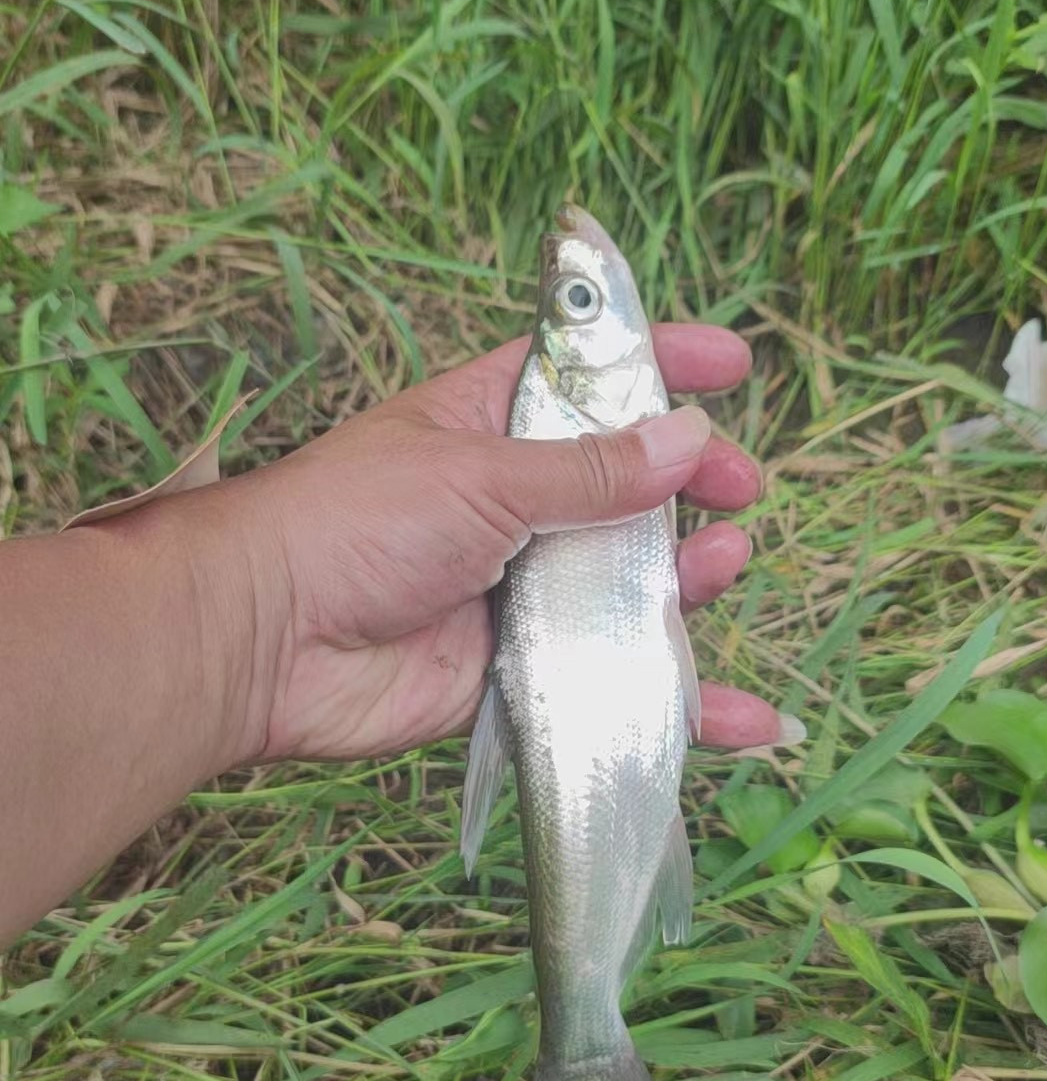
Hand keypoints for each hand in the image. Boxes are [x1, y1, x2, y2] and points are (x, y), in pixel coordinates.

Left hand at [238, 326, 797, 762]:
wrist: (265, 640)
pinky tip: (746, 716)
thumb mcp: (481, 474)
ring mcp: (515, 589)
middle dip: (690, 483)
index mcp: (489, 425)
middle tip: (742, 488)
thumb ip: (590, 471)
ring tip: (724, 563)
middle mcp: (510, 503)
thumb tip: (689, 437)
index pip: (585, 379)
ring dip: (689, 579)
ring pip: (626, 585)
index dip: (656, 364)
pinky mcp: (517, 671)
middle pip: (624, 487)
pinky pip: (609, 681)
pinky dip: (677, 701)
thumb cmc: (353, 523)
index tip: (732, 364)